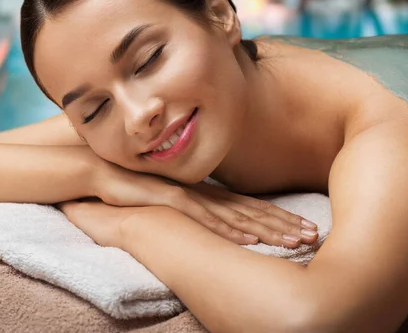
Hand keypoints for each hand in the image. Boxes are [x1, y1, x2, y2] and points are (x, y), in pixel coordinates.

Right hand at [90, 160, 317, 247]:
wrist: (94, 167)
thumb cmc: (129, 185)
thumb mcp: (165, 199)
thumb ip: (187, 208)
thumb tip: (207, 223)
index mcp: (206, 193)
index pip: (250, 207)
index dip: (278, 217)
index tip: (303, 227)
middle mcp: (203, 192)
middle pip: (252, 210)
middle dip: (284, 224)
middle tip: (313, 235)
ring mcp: (189, 194)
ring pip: (236, 215)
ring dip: (267, 228)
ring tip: (294, 240)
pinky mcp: (170, 197)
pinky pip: (204, 217)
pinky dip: (229, 228)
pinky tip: (250, 237)